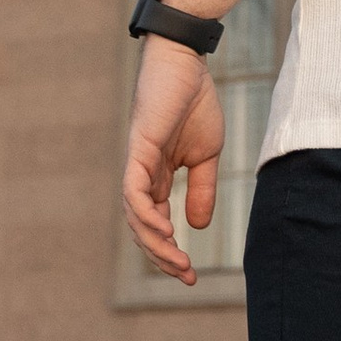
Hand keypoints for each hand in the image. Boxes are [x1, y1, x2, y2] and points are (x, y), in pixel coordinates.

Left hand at [121, 38, 226, 284]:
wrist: (187, 64)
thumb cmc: (194, 103)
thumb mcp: (206, 155)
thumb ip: (201, 189)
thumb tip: (198, 227)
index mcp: (157, 178)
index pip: (155, 224)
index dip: (170, 251)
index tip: (191, 276)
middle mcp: (141, 176)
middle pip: (142, 228)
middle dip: (161, 256)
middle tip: (185, 276)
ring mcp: (137, 165)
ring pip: (135, 216)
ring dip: (155, 243)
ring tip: (178, 261)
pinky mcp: (138, 151)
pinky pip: (134, 192)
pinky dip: (145, 215)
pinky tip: (165, 230)